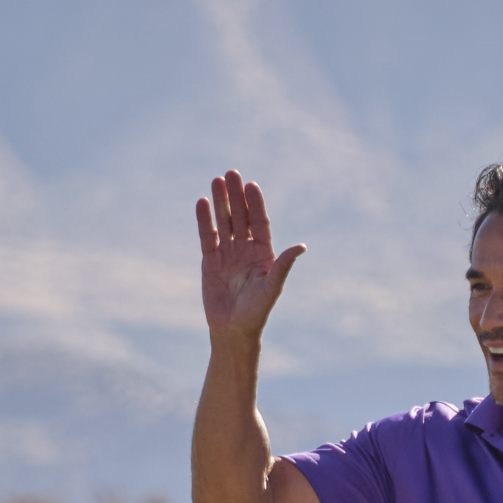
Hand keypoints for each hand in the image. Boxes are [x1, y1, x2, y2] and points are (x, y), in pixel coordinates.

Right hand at [196, 173, 303, 341]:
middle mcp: (246, 249)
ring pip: (224, 222)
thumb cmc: (256, 311)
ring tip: (216, 180)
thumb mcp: (271, 287)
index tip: (251, 185)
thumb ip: (283, 265)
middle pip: (241, 216)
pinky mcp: (210, 260)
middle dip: (236, 195)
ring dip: (220, 202)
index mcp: (264, 253)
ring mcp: (228, 253)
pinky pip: (207, 236)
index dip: (255, 203)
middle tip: (231, 173)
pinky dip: (204, 220)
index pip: (260, 222)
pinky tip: (201, 202)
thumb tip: (301, 246)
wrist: (232, 329)